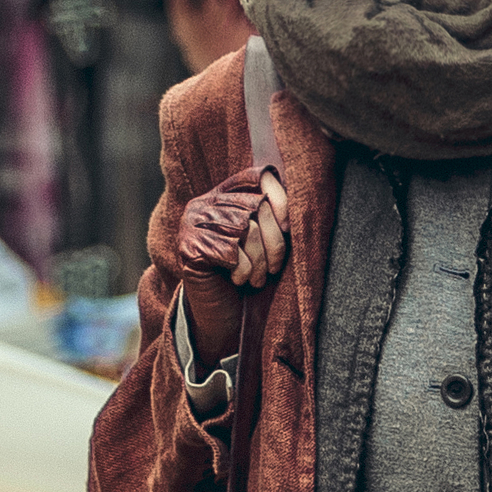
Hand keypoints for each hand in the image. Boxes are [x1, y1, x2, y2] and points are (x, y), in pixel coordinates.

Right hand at [175, 167, 287, 340]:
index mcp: (224, 193)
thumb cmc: (248, 276)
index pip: (259, 176)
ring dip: (260, 261)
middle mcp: (204, 203)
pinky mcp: (189, 248)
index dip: (281, 198)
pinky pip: (230, 251)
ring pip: (245, 229)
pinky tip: (239, 280)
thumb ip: (274, 216)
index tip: (289, 228)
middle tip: (275, 267)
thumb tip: (302, 203)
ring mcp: (192, 224)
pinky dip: (243, 270)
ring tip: (257, 277)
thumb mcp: (265, 241)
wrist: (219, 316)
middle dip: (275, 240)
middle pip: (256, 205)